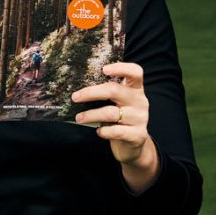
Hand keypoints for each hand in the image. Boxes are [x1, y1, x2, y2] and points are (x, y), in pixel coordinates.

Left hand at [72, 62, 159, 190]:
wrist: (133, 146)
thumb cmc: (120, 119)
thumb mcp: (118, 103)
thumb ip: (107, 94)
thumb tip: (78, 90)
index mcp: (136, 89)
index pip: (135, 72)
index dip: (121, 68)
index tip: (103, 70)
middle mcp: (140, 101)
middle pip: (115, 90)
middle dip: (91, 93)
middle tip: (75, 97)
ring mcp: (140, 118)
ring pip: (111, 113)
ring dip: (91, 114)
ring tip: (79, 118)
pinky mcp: (138, 135)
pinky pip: (116, 131)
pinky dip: (104, 131)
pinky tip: (98, 131)